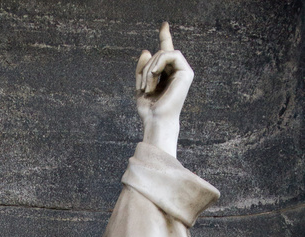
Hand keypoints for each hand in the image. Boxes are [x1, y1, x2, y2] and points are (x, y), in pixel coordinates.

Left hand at [136, 23, 193, 156]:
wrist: (156, 121)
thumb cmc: (149, 109)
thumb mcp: (140, 86)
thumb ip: (142, 69)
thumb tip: (147, 50)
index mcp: (167, 75)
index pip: (167, 52)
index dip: (165, 36)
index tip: (164, 24)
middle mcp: (177, 72)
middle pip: (160, 53)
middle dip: (146, 67)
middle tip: (142, 87)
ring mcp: (183, 72)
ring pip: (164, 53)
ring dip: (150, 68)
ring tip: (147, 87)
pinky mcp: (186, 72)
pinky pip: (171, 54)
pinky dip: (158, 63)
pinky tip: (154, 76)